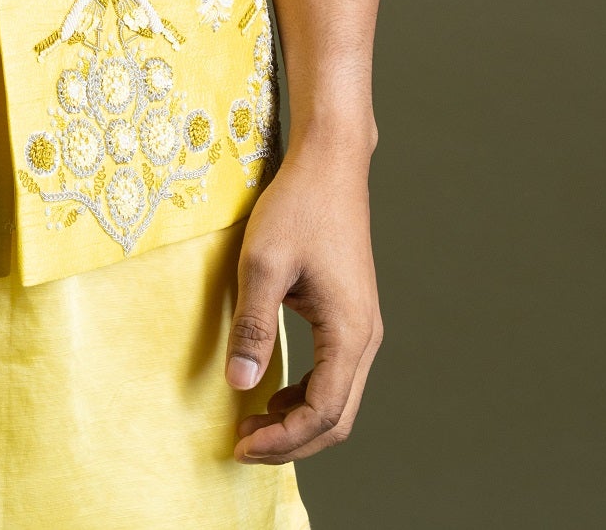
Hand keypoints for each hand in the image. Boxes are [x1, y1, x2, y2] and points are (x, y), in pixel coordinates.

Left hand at [225, 132, 382, 464]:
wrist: (330, 161)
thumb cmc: (297, 205)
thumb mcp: (263, 263)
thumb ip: (252, 326)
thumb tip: (239, 384)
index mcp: (350, 331)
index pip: (323, 413)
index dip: (283, 439)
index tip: (239, 443)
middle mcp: (365, 336)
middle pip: (337, 417)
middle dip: (291, 441)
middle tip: (242, 443)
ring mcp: (362, 325)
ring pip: (338, 398)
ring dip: (298, 419)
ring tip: (251, 421)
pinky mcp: (351, 313)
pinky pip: (334, 372)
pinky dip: (305, 393)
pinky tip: (272, 389)